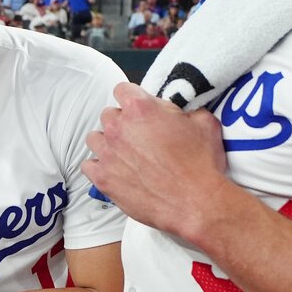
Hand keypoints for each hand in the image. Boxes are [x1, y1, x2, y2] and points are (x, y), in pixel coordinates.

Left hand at [83, 81, 232, 242]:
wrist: (196, 202)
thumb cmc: (201, 164)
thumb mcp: (203, 122)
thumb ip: (183, 109)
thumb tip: (178, 110)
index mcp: (140, 108)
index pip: (122, 89)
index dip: (133, 97)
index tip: (139, 107)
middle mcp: (118, 128)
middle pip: (109, 115)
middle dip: (122, 122)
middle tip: (139, 135)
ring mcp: (107, 154)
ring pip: (95, 138)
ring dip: (108, 142)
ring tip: (125, 153)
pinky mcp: (103, 179)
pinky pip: (88, 165)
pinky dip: (99, 166)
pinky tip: (115, 170)